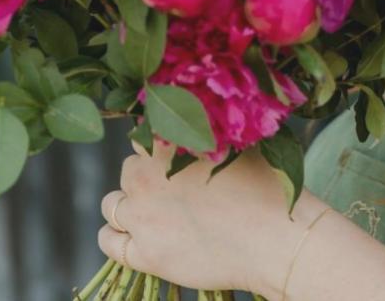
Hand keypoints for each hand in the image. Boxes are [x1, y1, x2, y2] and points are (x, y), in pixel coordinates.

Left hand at [97, 138, 327, 294]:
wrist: (276, 238)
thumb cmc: (266, 188)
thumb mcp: (233, 144)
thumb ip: (201, 136)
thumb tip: (188, 132)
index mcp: (167, 141)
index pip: (143, 134)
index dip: (160, 148)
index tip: (176, 160)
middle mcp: (145, 175)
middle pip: (128, 168)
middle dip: (145, 177)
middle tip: (174, 191)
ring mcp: (142, 216)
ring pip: (112, 203)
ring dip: (129, 206)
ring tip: (155, 216)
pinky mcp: (144, 253)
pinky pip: (107, 241)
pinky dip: (117, 237)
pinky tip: (137, 239)